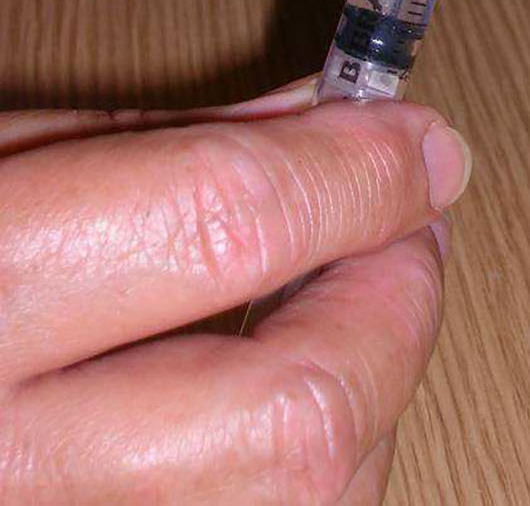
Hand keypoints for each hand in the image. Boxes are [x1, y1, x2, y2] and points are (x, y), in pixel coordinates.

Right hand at [0, 84, 471, 502]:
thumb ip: (161, 147)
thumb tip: (337, 124)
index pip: (222, 224)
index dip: (356, 171)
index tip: (423, 142)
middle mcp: (3, 469)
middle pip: (293, 423)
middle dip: (394, 309)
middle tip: (406, 227)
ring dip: (369, 397)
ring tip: (352, 304)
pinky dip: (312, 474)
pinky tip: (284, 395)